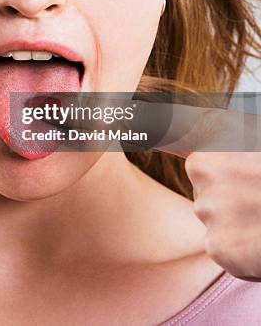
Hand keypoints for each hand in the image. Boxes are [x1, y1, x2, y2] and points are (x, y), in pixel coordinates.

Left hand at [149, 102, 260, 281]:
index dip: (139, 121)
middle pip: (204, 187)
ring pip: (215, 218)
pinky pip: (224, 247)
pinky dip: (243, 249)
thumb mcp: (251, 140)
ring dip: (238, 222)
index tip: (115, 113)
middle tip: (260, 194)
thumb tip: (205, 150)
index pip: (168, 128)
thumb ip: (231, 144)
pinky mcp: (220, 246)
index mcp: (219, 139)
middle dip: (229, 194)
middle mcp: (204, 170)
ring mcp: (209, 209)